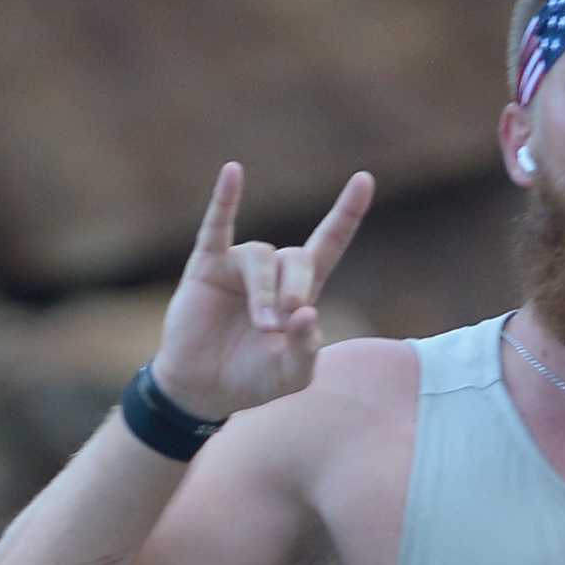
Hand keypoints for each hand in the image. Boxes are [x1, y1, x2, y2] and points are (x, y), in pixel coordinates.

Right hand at [148, 161, 374, 421]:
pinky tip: (233, 173)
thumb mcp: (290, 377)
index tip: (364, 180)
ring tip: (263, 325)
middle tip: (285, 320)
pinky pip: (217, 226)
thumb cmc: (250, 381)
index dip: (345, 214)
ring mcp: (238, 266)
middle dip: (297, 287)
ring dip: (265, 292)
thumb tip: (305, 313)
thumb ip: (305, 350)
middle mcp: (272, 272)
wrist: (201, 391)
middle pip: (297, 257)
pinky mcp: (207, 266)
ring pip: (261, 258)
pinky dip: (225, 199)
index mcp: (299, 292)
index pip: (327, 245)